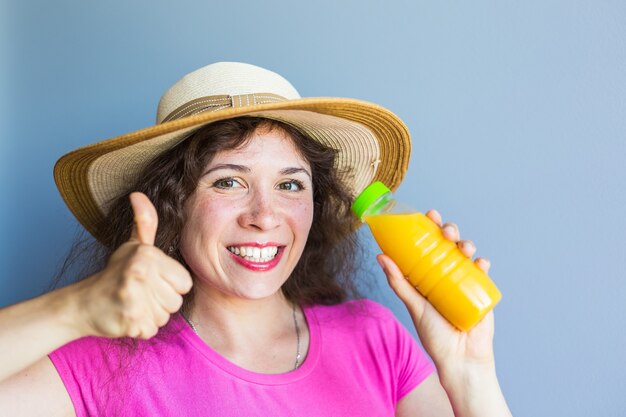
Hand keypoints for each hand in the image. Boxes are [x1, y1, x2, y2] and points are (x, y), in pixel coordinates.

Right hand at [73, 192, 192, 338]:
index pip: (185, 283)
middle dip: (160, 302)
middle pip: (176, 302)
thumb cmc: (116, 273)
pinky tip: (127, 316)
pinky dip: (141, 327)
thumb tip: (138, 194)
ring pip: (165, 317)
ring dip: (151, 315)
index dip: (170, 285)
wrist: (83, 304)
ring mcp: (133, 298)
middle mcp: (141, 273)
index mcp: (148, 255)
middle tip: (139, 293)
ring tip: (133, 303)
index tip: (150, 280)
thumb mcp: (133, 245)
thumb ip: (145, 222)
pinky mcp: (128, 320)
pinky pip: (151, 330)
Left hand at [377, 209, 494, 371]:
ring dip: (466, 244)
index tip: (428, 215)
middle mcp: (447, 274)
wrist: (460, 360)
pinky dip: (482, 264)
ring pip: (467, 254)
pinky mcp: (481, 291)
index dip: (429, 227)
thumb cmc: (435, 336)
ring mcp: (465, 281)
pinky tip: (479, 263)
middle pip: (450, 245)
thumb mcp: (415, 306)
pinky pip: (483, 272)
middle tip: (446, 231)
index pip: (429, 245)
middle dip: (450, 231)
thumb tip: (380, 256)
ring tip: (463, 248)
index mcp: (429, 274)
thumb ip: (399, 283)